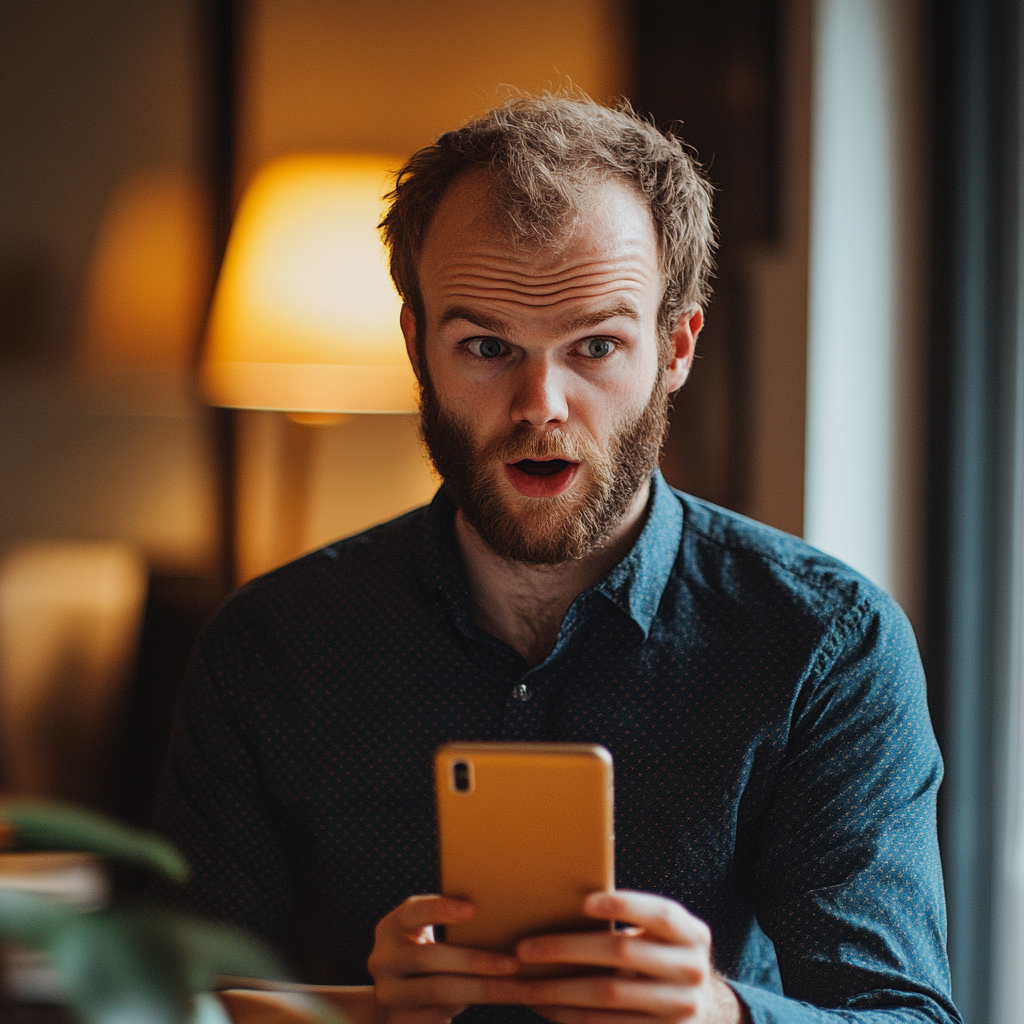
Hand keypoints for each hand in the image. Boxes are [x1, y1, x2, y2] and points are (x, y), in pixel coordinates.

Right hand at [367, 894, 519, 1023]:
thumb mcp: (425, 935)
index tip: (472, 909)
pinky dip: (475, 1008)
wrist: (400, 1000)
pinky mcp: (402, 1023)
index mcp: (389, 929)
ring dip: (484, 989)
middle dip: (475, 960)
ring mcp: (389, 995)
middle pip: (428, 957)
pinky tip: (502, 1001)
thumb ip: (448, 924)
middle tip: (514, 962)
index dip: (439, 909)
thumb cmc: (428, 957)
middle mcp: (383, 961)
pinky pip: (440, 1016)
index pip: (411, 912)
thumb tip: (497, 906)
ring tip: (519, 987)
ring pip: (439, 991)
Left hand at [511, 890, 745, 1023]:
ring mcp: (680, 1009)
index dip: (624, 905)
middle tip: (524, 948)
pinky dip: (570, 1015)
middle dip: (568, 949)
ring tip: (522, 983)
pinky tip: (544, 1007)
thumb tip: (567, 901)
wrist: (699, 1008)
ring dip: (559, 989)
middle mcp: (692, 971)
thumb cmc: (663, 955)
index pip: (660, 914)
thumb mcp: (663, 936)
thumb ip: (635, 921)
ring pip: (608, 995)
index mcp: (694, 935)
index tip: (583, 901)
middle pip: (623, 952)